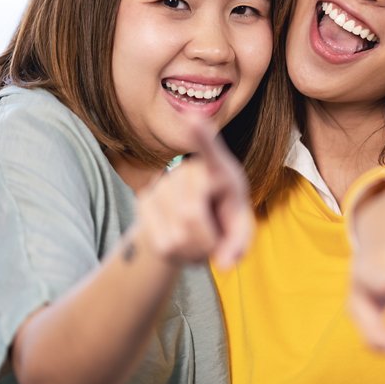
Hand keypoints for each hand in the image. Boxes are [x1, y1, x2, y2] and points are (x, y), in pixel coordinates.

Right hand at [133, 119, 254, 269]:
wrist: (190, 223)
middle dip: (207, 242)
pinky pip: (163, 245)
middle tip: (215, 244)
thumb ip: (239, 244)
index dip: (200, 135)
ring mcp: (163, 184)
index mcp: (218, 170)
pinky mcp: (144, 203)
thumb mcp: (239, 228)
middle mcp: (188, 171)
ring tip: (200, 242)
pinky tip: (182, 246)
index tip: (194, 118)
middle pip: (191, 215)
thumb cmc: (223, 218)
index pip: (210, 150)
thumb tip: (225, 264)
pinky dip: (178, 257)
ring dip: (194, 252)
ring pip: (177, 236)